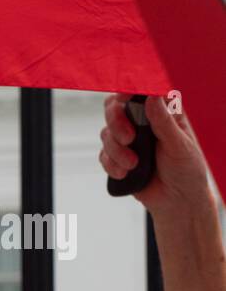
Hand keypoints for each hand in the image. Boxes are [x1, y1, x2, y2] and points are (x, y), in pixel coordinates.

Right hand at [100, 92, 216, 219]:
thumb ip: (164, 121)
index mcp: (163, 113)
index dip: (129, 90)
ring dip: (116, 150)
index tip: (125, 97)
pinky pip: (103, 155)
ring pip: (106, 133)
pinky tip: (125, 173)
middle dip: (116, 122)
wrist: (176, 200)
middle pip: (115, 107)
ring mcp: (129, 140)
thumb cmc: (186, 169)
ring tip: (133, 165)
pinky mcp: (118, 158)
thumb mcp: (179, 144)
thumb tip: (152, 97)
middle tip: (128, 138)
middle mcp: (143, 122)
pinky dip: (111, 165)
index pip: (141, 91)